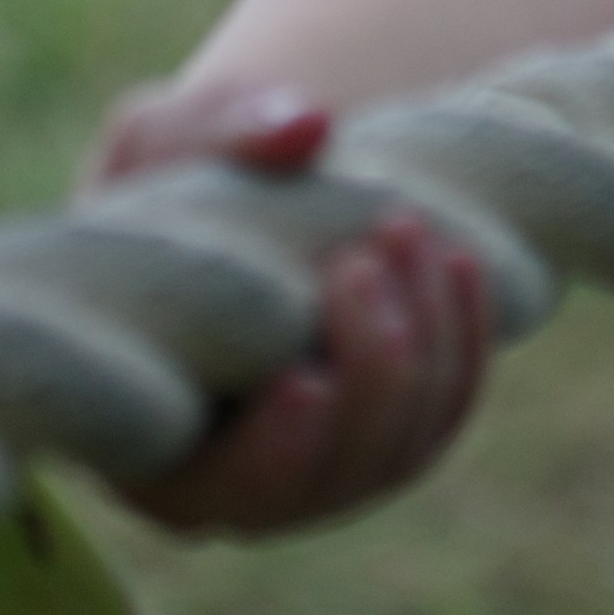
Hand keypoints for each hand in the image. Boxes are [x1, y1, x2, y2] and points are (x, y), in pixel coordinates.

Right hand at [88, 81, 490, 534]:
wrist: (244, 191)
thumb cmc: (175, 173)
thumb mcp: (165, 137)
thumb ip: (219, 130)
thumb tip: (306, 124)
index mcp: (150, 441)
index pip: (213, 490)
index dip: (271, 451)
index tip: (304, 376)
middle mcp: (235, 483)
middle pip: (324, 482)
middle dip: (365, 373)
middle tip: (363, 256)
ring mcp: (323, 466)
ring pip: (395, 451)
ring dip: (421, 343)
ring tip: (405, 228)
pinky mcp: (390, 430)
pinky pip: (443, 415)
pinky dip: (463, 342)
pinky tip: (459, 259)